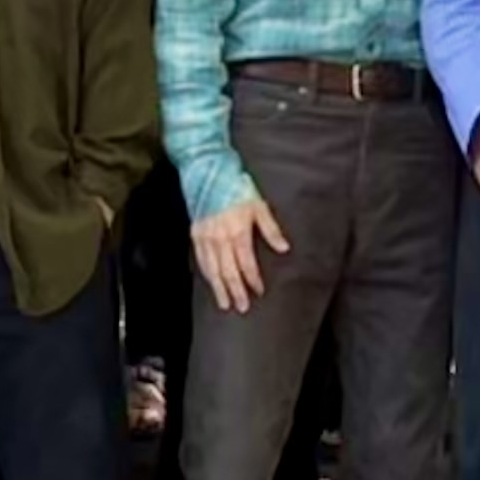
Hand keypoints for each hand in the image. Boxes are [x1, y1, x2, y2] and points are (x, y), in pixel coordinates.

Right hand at [191, 197, 290, 315]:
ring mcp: (205, 237)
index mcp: (238, 231)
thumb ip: (271, 229)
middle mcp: (220, 238)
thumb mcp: (259, 205)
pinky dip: (206, 274)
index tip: (259, 291)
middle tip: (242, 307)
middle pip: (228, 271)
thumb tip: (284, 248)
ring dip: (219, 288)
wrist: (208, 171)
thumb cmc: (236, 186)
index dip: (253, 279)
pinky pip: (201, 259)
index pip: (246, 263)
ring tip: (225, 304)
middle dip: (236, 291)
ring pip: (213, 269)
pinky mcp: (195, 233)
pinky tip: (211, 282)